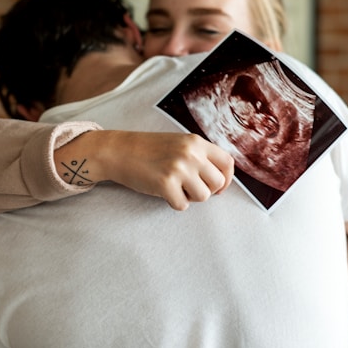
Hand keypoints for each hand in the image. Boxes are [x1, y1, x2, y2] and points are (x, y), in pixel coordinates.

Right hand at [55, 130, 233, 209]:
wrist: (119, 151)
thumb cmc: (148, 150)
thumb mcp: (179, 144)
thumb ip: (200, 156)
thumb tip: (220, 179)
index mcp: (196, 142)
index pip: (228, 163)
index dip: (227, 179)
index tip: (217, 187)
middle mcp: (191, 153)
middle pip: (217, 183)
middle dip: (206, 190)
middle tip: (190, 187)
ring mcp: (179, 168)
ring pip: (203, 196)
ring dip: (190, 197)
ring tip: (175, 188)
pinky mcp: (165, 184)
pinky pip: (182, 205)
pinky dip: (174, 203)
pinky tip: (163, 192)